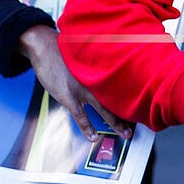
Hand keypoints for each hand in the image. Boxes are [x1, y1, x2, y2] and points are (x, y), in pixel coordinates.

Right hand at [19, 25, 132, 140]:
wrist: (45, 47)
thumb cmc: (64, 53)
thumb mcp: (85, 58)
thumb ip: (94, 70)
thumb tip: (103, 80)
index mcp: (100, 70)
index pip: (120, 86)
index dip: (130, 98)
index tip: (139, 107)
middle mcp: (95, 79)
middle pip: (116, 99)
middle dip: (127, 114)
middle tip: (136, 125)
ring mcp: (82, 88)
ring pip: (103, 108)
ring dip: (115, 122)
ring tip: (124, 134)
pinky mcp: (68, 95)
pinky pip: (80, 114)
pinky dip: (87, 127)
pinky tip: (92, 137)